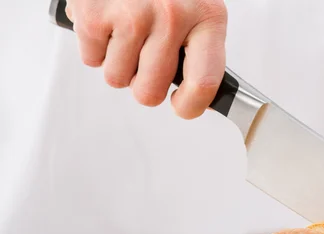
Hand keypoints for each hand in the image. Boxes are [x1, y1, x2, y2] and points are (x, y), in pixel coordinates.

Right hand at [65, 0, 226, 118]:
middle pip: (149, 92)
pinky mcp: (94, 11)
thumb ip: (202, 53)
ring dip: (118, 64)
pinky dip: (96, 46)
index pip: (204, 83)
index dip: (190, 106)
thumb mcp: (200, 10)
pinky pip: (91, 59)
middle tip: (145, 59)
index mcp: (207, 17)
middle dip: (143, 84)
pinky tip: (109, 22)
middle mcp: (171, 15)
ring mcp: (132, 13)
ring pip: (116, 79)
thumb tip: (202, 102)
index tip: (180, 105)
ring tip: (127, 33)